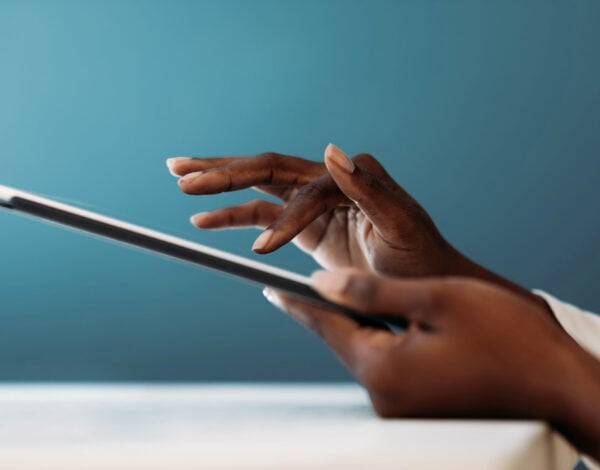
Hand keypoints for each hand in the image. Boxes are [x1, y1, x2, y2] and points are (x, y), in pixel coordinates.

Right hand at [167, 144, 453, 275]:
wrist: (422, 282)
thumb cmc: (418, 257)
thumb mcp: (400, 224)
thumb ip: (368, 188)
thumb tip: (332, 150)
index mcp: (353, 174)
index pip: (306, 188)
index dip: (285, 218)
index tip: (264, 252)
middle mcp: (328, 180)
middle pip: (267, 168)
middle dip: (224, 170)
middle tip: (181, 170)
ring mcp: (311, 201)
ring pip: (258, 186)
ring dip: (220, 185)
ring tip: (181, 182)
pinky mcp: (303, 223)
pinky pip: (262, 215)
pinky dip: (234, 216)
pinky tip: (206, 218)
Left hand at [264, 271, 599, 458]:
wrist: (563, 387)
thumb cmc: (507, 338)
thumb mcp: (434, 299)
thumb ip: (371, 291)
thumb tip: (321, 282)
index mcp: (384, 369)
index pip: (326, 325)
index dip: (297, 300)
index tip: (269, 286)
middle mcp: (386, 398)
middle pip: (346, 340)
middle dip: (333, 309)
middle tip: (314, 282)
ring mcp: (404, 409)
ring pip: (370, 353)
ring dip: (365, 324)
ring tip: (364, 298)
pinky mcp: (421, 410)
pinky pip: (391, 368)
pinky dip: (387, 342)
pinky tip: (398, 326)